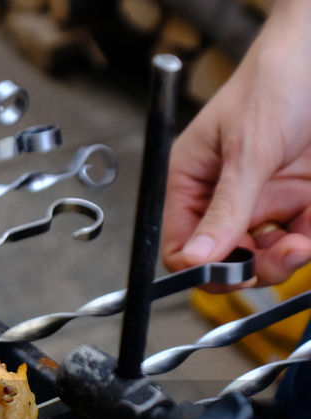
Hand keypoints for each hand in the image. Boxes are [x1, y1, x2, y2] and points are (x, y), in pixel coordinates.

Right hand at [162, 1, 310, 286]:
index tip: (227, 273)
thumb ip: (225, 209)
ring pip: (265, 255)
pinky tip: (310, 235)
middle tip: (275, 257)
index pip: (181, 244)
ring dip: (282, 260)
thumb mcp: (247, 151)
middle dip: (250, 267)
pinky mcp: (302, 198)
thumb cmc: (275, 84)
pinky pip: (302, 237)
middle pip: (225, 258)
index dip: (200, 266)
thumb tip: (194, 259)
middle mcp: (224, 197)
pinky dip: (308, 243)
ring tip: (300, 246)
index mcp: (190, 182)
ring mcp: (265, 198)